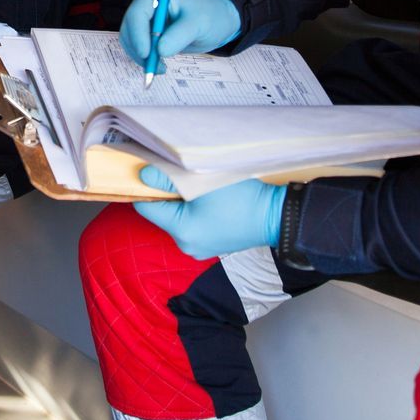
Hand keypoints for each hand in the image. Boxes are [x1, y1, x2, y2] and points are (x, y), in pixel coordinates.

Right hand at [119, 0, 240, 62]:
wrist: (217, 21)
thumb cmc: (210, 15)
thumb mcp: (199, 23)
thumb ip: (180, 35)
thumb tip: (161, 51)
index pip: (138, 13)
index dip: (138, 34)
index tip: (146, 54)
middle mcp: (146, 6)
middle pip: (129, 28)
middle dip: (139, 49)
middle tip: (154, 66)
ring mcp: (146, 21)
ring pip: (130, 41)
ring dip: (141, 57)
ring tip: (161, 68)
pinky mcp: (148, 34)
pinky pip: (138, 48)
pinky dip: (145, 60)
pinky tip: (160, 65)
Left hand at [132, 167, 283, 259]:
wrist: (277, 215)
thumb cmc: (241, 198)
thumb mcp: (200, 182)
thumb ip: (166, 179)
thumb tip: (142, 175)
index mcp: (182, 232)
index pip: (146, 207)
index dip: (146, 187)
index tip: (152, 170)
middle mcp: (187, 246)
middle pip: (162, 213)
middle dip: (166, 193)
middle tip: (181, 175)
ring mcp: (200, 248)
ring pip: (177, 218)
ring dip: (181, 202)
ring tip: (198, 186)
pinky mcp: (211, 245)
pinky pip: (192, 225)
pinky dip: (194, 211)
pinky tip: (208, 199)